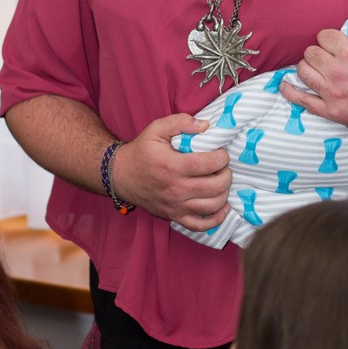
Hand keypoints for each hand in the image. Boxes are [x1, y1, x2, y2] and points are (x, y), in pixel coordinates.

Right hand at [112, 114, 231, 231]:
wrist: (121, 175)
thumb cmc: (141, 151)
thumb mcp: (156, 129)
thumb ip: (180, 122)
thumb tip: (205, 125)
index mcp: (172, 166)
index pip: (209, 164)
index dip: (222, 157)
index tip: (221, 152)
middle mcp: (175, 189)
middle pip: (215, 187)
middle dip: (226, 175)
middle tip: (223, 167)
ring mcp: (175, 206)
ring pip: (212, 206)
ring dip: (224, 194)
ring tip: (221, 182)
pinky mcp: (174, 216)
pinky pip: (200, 226)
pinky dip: (216, 219)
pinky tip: (222, 206)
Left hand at [280, 16, 347, 135]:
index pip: (324, 36)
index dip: (331, 37)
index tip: (339, 43)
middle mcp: (337, 73)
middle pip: (311, 52)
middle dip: (320, 51)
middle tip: (331, 56)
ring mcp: (331, 94)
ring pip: (303, 71)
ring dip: (308, 66)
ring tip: (319, 67)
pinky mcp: (329, 111)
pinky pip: (300, 100)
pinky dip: (289, 90)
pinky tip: (285, 84)